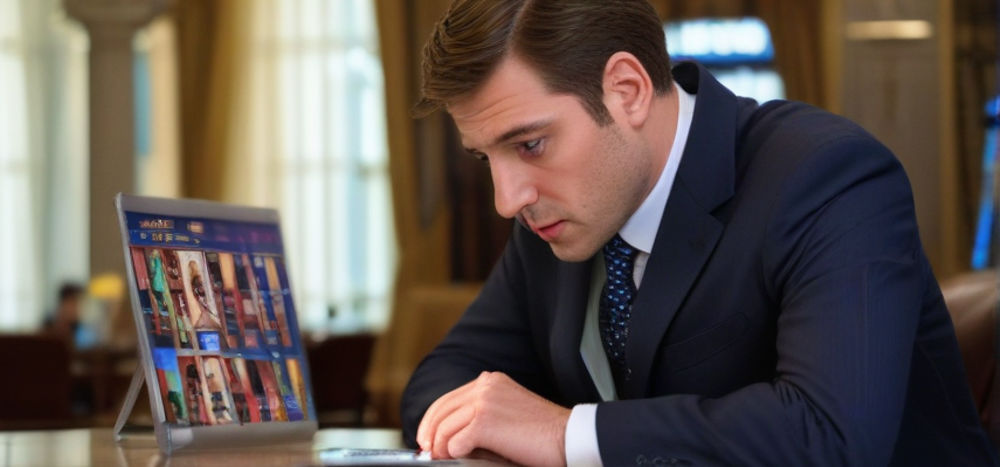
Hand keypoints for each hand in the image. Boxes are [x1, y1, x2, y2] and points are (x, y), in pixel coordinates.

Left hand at [416, 371, 570, 465]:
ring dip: (441, 448)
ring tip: (445, 459)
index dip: (432, 419)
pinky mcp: (484, 422)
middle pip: (441, 411)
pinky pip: (455, 443)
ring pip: (444, 428)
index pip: (448, 399)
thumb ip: (479, 416)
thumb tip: (446, 438)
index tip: (427, 437)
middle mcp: (485, 386)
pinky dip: (454, 454)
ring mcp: (484, 402)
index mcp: (489, 381)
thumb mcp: (507, 412)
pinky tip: (463, 459)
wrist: (567, 437)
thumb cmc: (542, 433)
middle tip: (429, 452)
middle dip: (430, 435)